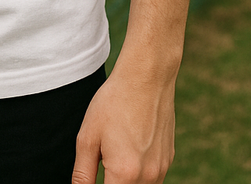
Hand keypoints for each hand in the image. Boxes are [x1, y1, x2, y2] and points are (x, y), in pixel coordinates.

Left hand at [72, 64, 175, 183]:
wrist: (146, 78)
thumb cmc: (114, 103)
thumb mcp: (88, 137)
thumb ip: (83, 173)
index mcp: (124, 174)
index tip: (96, 173)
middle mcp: (147, 177)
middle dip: (111, 181)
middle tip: (104, 158)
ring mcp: (161, 170)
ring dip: (125, 180)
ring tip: (116, 150)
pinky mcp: (168, 160)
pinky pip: (152, 178)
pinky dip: (139, 173)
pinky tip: (130, 147)